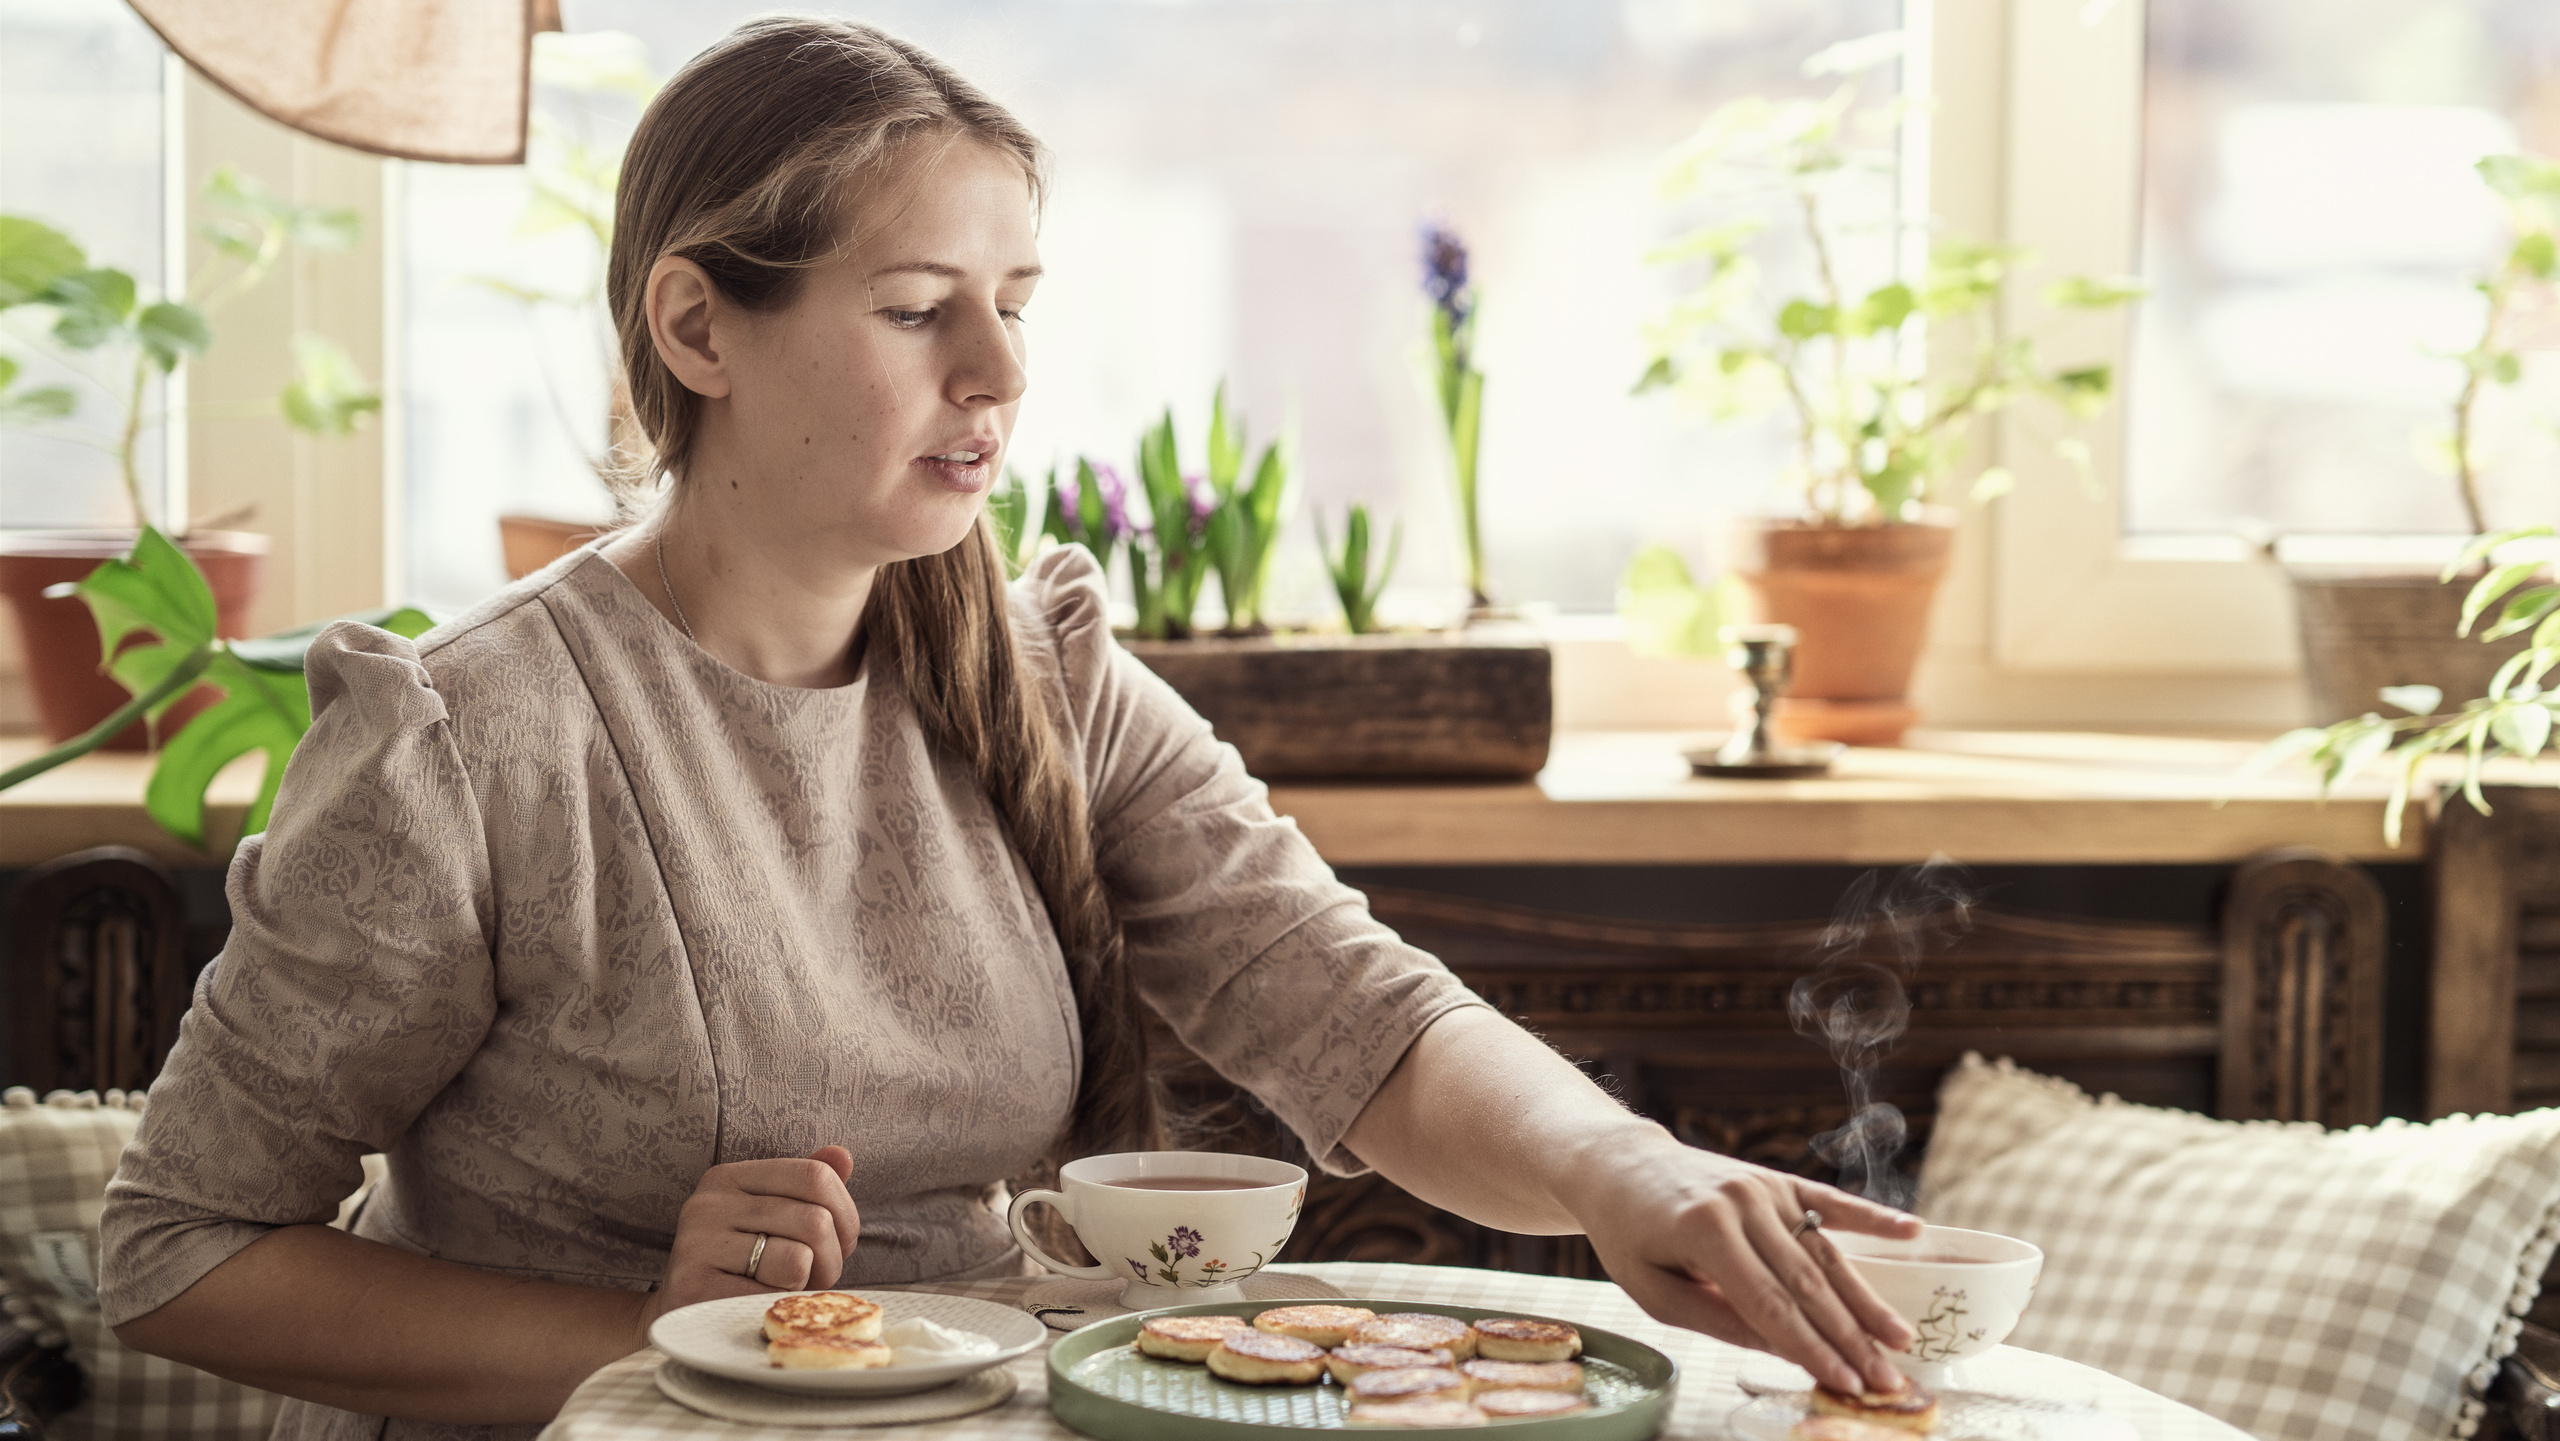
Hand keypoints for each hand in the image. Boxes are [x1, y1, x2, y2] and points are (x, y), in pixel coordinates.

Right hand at [640, 1146, 859, 1331]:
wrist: (683, 1315)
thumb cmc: (741, 1265)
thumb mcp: (770, 1218)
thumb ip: (806, 1188)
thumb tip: (843, 1156)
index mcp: (728, 1178)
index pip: (815, 1176)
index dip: (845, 1213)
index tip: (842, 1241)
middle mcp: (708, 1204)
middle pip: (814, 1220)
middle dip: (832, 1258)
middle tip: (816, 1276)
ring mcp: (697, 1245)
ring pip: (798, 1259)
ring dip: (807, 1284)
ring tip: (785, 1288)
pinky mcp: (695, 1288)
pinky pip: (773, 1293)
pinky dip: (781, 1303)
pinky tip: (761, 1303)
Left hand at [1567, 1135, 1920, 1394]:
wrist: (1621, 1165)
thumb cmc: (1631, 1235)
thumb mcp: (1654, 1290)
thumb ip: (1718, 1319)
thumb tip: (1783, 1350)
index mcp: (1707, 1234)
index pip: (1771, 1306)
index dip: (1813, 1350)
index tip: (1847, 1383)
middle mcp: (1743, 1205)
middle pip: (1809, 1284)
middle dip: (1851, 1338)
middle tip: (1888, 1379)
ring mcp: (1765, 1187)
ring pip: (1826, 1252)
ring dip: (1867, 1299)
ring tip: (1902, 1339)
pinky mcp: (1777, 1179)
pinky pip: (1831, 1201)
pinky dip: (1873, 1217)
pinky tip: (1911, 1232)